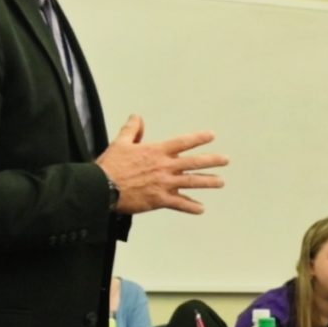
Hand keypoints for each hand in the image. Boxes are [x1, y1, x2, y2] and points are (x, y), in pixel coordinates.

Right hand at [96, 115, 227, 215]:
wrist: (102, 188)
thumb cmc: (110, 166)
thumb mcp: (120, 143)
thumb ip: (132, 129)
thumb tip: (138, 117)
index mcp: (156, 152)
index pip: (182, 142)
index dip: (198, 138)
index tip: (211, 136)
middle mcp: (164, 167)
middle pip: (194, 162)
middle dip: (212, 160)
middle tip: (225, 160)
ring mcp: (164, 184)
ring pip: (192, 182)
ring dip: (208, 182)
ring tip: (221, 182)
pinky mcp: (159, 200)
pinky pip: (180, 204)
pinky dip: (191, 207)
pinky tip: (201, 209)